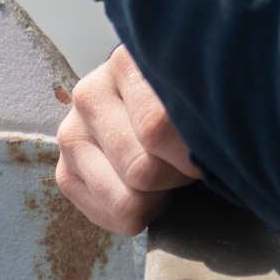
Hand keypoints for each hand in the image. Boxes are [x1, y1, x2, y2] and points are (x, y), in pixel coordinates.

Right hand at [56, 45, 200, 235]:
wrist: (154, 103)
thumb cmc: (184, 99)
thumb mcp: (196, 92)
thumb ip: (200, 112)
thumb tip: (209, 154)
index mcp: (125, 63)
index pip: (156, 126)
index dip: (192, 154)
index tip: (214, 152)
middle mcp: (89, 94)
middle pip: (141, 168)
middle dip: (177, 176)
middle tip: (190, 163)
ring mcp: (72, 132)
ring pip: (125, 199)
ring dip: (158, 198)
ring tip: (169, 174)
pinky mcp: (65, 172)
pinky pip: (110, 216)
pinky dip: (139, 215)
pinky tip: (149, 191)